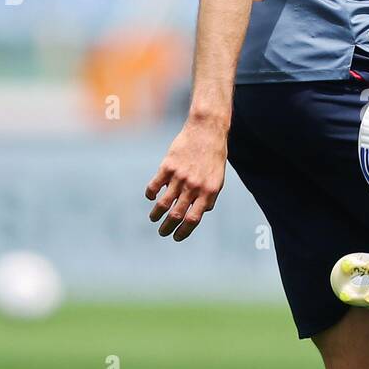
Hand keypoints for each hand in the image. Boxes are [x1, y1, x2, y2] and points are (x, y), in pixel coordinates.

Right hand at [145, 113, 227, 240]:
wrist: (206, 131)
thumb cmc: (214, 156)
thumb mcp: (218, 178)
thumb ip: (210, 197)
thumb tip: (201, 213)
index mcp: (208, 192)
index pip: (193, 219)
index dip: (183, 232)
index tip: (176, 237)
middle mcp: (193, 186)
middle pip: (176, 215)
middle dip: (167, 228)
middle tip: (162, 232)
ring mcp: (179, 176)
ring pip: (163, 203)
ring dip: (156, 214)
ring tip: (154, 218)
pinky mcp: (167, 166)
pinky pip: (155, 185)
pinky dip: (150, 194)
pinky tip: (150, 197)